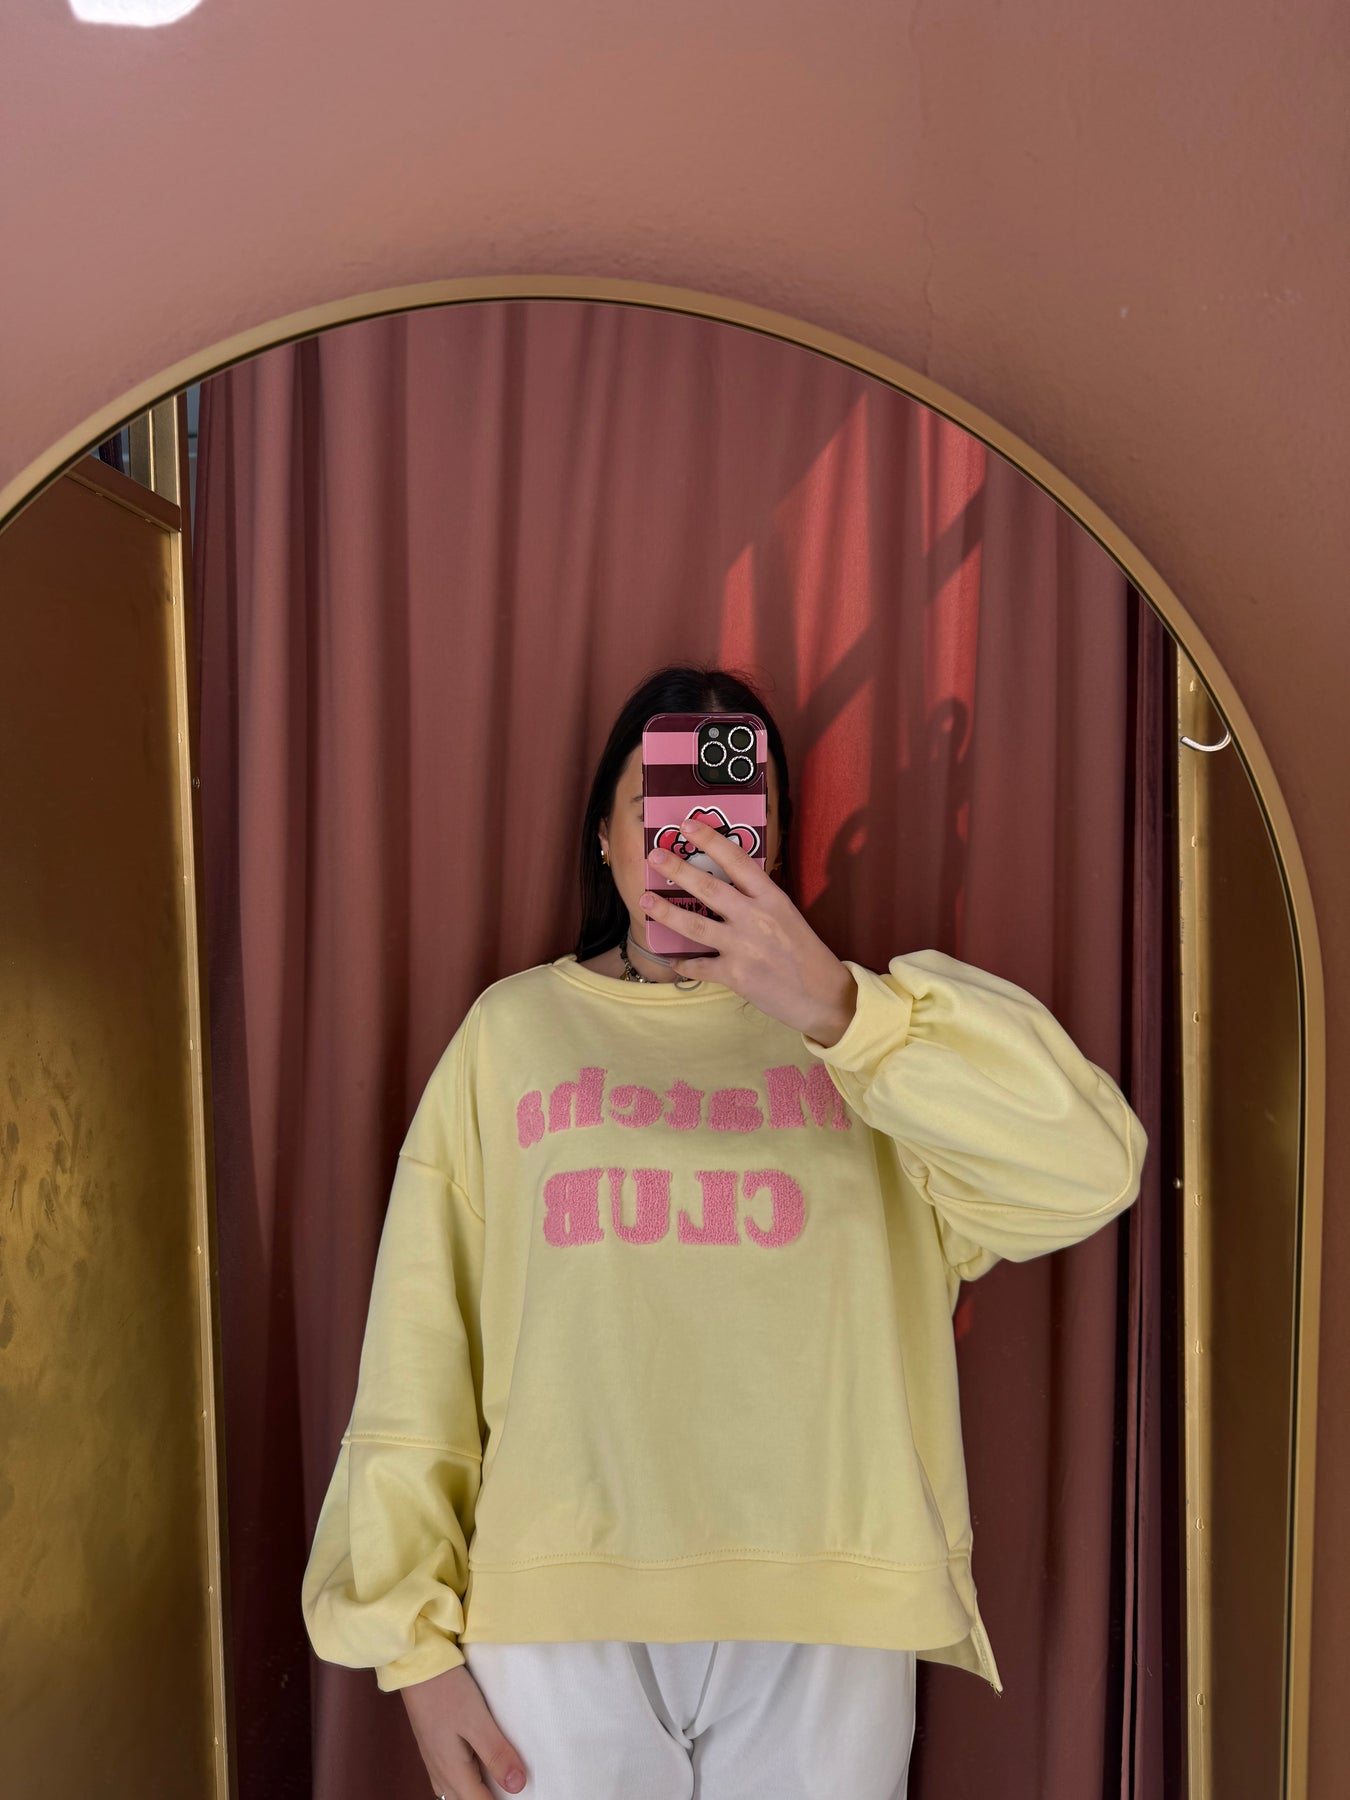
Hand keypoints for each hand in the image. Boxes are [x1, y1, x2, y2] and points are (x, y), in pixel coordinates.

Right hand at [400, 1662, 527, 1796]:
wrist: (416, 1668)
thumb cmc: (446, 1691)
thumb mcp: (477, 1721)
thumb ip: (497, 1754)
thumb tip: (517, 1786)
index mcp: (453, 1772)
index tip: (520, 1792)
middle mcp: (440, 1773)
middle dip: (489, 1798)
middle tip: (512, 1785)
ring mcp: (434, 1761)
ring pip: (458, 1791)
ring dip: (478, 1790)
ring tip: (500, 1778)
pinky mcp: (433, 1748)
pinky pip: (451, 1777)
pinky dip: (468, 1778)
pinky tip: (478, 1765)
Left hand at [641, 817, 858, 1045]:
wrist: (823, 995)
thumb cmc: (805, 953)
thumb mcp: (787, 914)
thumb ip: (757, 899)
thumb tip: (726, 883)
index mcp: (771, 898)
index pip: (737, 860)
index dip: (710, 840)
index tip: (688, 825)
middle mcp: (755, 917)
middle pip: (708, 887)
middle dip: (677, 869)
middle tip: (654, 854)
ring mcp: (743, 947)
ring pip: (694, 924)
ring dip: (665, 912)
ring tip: (644, 900)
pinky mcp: (735, 975)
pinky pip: (699, 965)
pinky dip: (683, 963)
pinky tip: (672, 959)